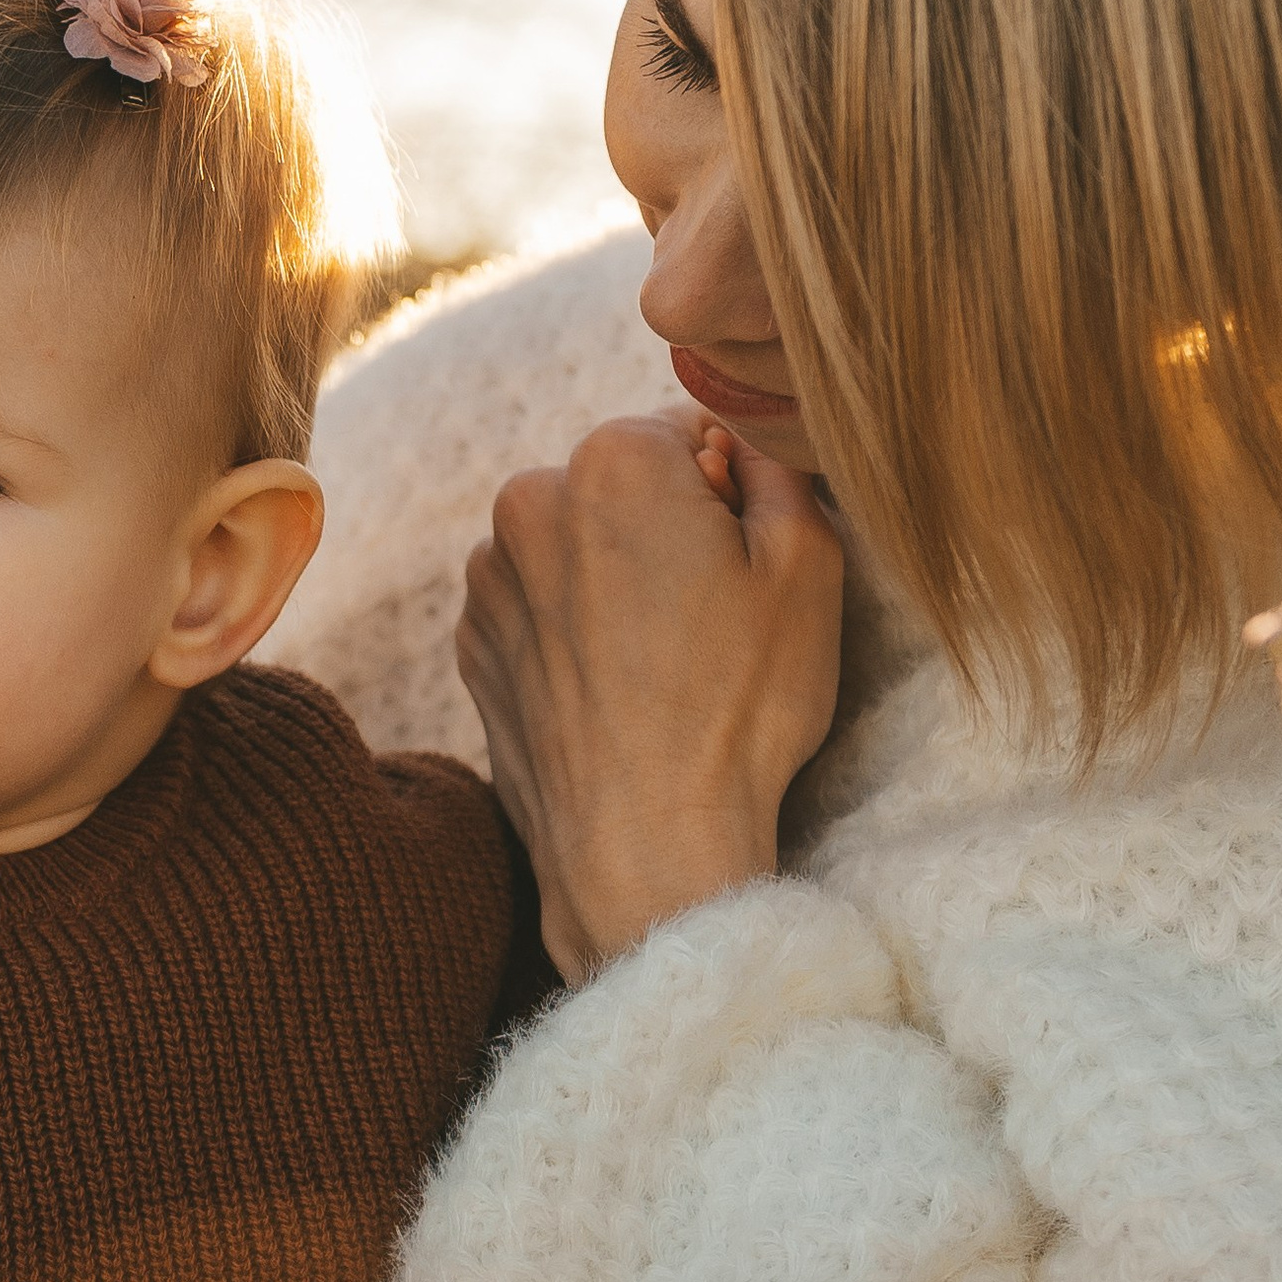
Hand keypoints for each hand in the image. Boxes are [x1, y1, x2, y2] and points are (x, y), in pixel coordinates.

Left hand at [459, 407, 844, 979]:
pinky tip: (618, 694)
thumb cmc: (737, 713)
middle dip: (665, 530)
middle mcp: (528, 502)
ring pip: (575, 547)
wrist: (644, 851)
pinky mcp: (473, 648)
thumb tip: (744, 437)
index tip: (746, 561)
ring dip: (615, 580)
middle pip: (622, 486)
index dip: (732, 493)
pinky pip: (538, 609)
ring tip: (663, 667)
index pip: (689, 430)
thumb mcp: (808, 567)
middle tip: (710, 622)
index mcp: (613, 460)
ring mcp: (490, 580)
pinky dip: (574, 632)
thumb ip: (778, 467)